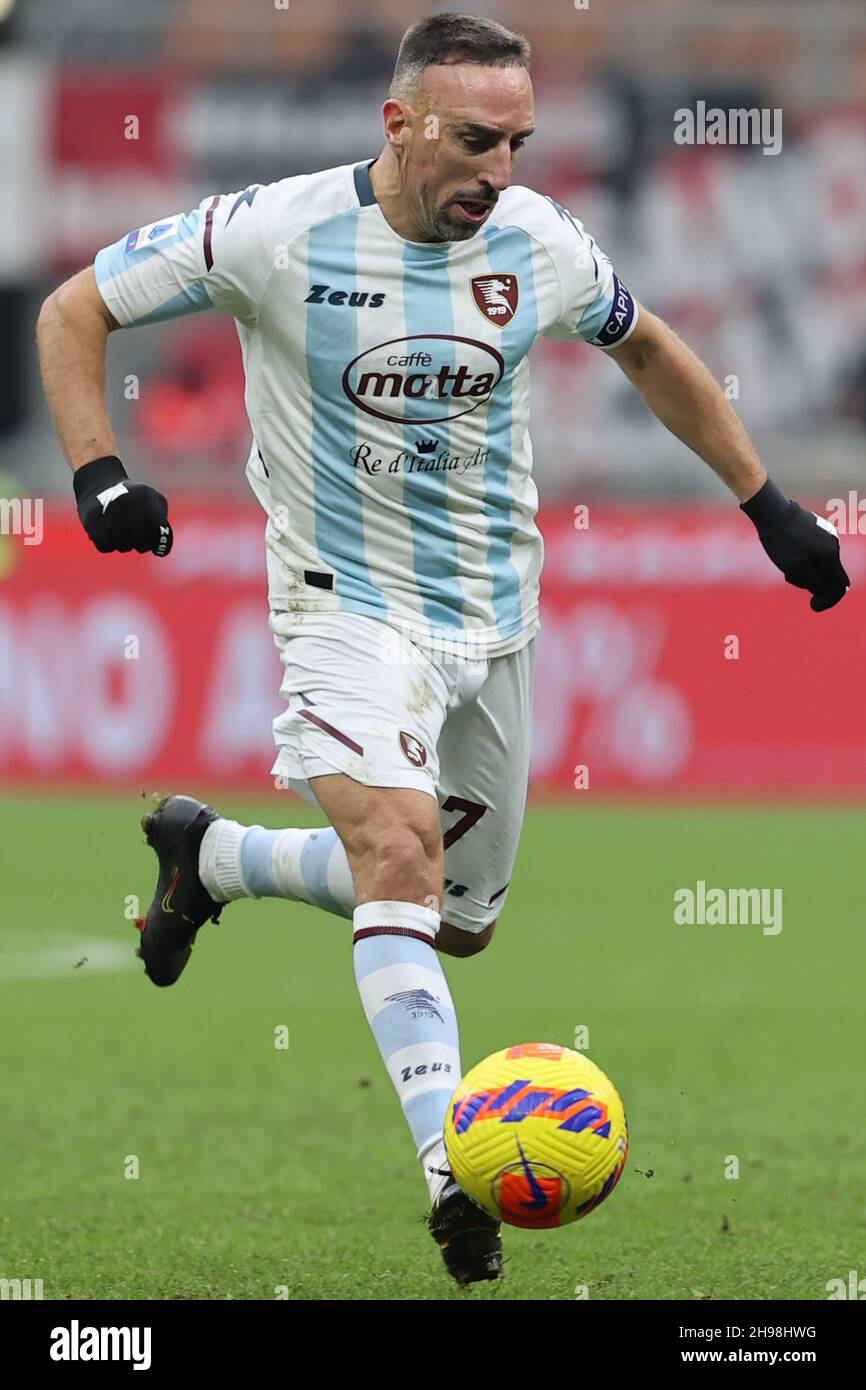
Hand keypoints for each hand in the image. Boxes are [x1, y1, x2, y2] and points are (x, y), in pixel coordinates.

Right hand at [73, 455, 171, 556]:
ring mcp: (110, 514)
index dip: (162, 545)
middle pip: (142, 544)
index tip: (159, 550)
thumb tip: (162, 546)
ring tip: (121, 532)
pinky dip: (108, 544)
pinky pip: (105, 547)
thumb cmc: (133, 497)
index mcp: (146, 499)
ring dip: (124, 544)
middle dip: (142, 545)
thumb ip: (162, 519)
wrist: (99, 483)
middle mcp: (128, 506)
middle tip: (138, 539)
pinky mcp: (93, 523)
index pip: (161, 533)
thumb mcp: (153, 499)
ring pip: (124, 547)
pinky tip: (108, 533)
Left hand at [741, 478, 848, 611]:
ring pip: (823, 564)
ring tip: (786, 563)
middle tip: (791, 578)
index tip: (813, 606)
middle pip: (830, 576)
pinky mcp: (822, 530)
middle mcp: (834, 545)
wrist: (773, 512)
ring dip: (808, 570)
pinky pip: (819, 552)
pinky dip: (807, 559)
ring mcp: (830, 536)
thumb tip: (823, 589)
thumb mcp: (794, 569)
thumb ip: (813, 583)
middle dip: (813, 583)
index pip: (840, 586)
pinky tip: (790, 552)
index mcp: (830, 556)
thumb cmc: (780, 542)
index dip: (829, 600)